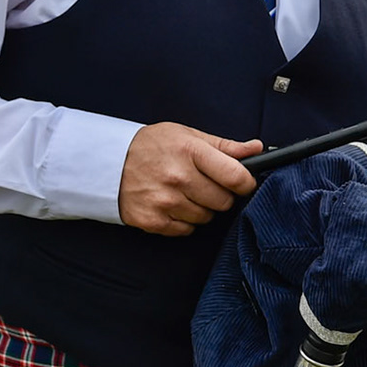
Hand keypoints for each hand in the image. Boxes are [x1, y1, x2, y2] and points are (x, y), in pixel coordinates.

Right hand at [117, 123, 261, 235]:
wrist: (108, 162)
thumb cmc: (153, 146)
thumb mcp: (188, 135)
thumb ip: (224, 146)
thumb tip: (257, 149)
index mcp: (190, 152)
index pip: (235, 177)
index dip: (246, 183)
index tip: (244, 183)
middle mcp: (177, 177)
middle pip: (224, 201)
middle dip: (221, 195)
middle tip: (205, 185)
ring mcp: (164, 201)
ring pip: (206, 218)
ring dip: (202, 209)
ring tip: (184, 192)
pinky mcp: (152, 220)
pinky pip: (187, 230)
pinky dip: (184, 221)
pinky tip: (172, 204)